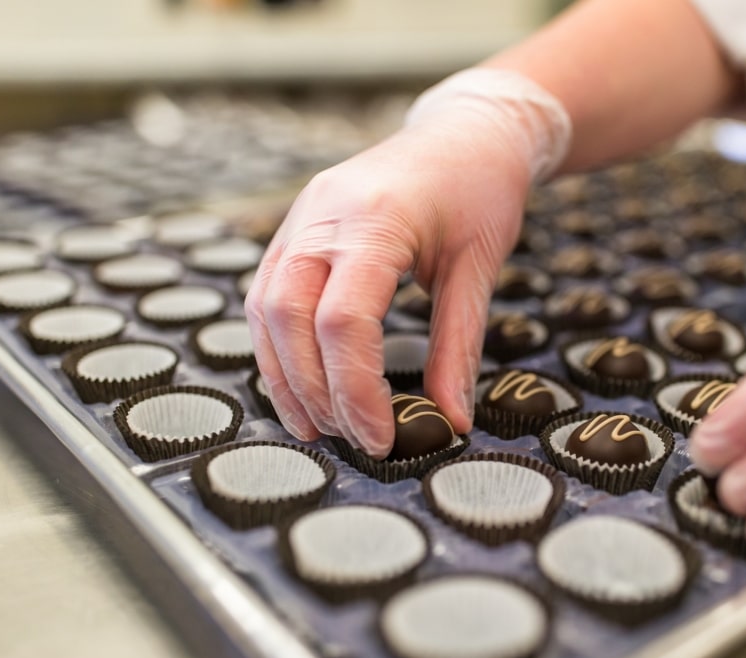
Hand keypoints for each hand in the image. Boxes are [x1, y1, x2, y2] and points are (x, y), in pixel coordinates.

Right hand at [245, 70, 570, 456]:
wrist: (464, 132)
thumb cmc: (480, 191)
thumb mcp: (479, 268)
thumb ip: (459, 347)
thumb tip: (451, 420)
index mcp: (377, 220)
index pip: (344, 320)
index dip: (356, 390)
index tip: (381, 437)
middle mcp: (324, 215)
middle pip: (288, 317)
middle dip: (314, 390)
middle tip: (352, 438)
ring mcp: (302, 217)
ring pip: (265, 308)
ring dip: (286, 376)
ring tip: (320, 426)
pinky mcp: (296, 227)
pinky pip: (267, 294)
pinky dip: (279, 347)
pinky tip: (302, 384)